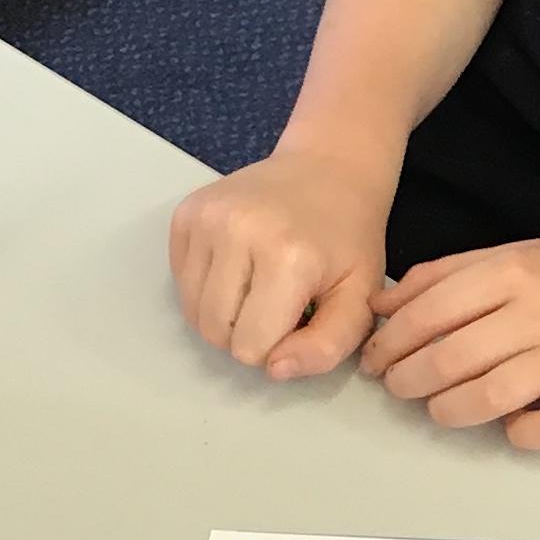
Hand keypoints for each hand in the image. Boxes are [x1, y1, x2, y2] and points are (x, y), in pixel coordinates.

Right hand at [169, 151, 388, 379]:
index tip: (297, 318)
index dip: (275, 347)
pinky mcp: (186, 213)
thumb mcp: (359, 298)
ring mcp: (205, 218)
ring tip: (257, 287)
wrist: (328, 168)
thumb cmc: (348, 239)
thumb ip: (326, 347)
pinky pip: (180, 283)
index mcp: (287, 258)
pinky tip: (238, 265)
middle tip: (277, 305)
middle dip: (245, 334)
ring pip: (192, 312)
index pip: (251, 348)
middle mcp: (237, 232)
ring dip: (223, 315)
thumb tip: (274, 371)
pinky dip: (206, 288)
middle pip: (215, 332)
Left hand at [361, 234, 539, 450]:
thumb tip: (381, 306)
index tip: (374, 359)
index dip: (389, 343)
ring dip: (450, 411)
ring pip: (492, 396)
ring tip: (440, 409)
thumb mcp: (510, 254)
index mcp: (513, 270)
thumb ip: (445, 276)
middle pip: (453, 358)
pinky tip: (510, 427)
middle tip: (398, 388)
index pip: (430, 312)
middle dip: (409, 381)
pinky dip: (522, 434)